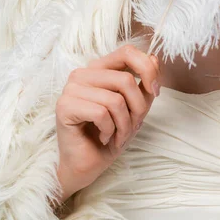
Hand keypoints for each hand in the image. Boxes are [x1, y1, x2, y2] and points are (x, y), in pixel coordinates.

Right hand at [55, 43, 160, 198]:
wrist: (86, 167)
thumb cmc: (109, 135)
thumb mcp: (134, 108)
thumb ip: (144, 84)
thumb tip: (154, 57)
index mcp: (99, 68)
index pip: (127, 52)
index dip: (147, 68)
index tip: (155, 91)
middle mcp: (83, 73)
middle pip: (125, 79)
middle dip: (137, 108)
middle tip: (132, 126)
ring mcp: (71, 88)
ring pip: (115, 99)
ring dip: (124, 124)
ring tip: (118, 136)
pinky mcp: (64, 106)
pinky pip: (101, 113)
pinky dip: (110, 131)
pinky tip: (104, 138)